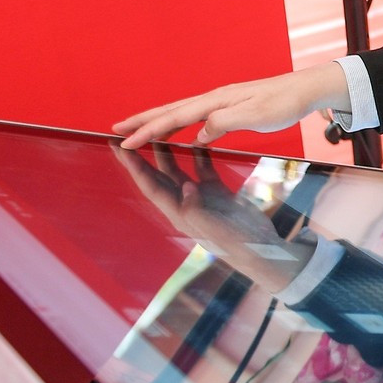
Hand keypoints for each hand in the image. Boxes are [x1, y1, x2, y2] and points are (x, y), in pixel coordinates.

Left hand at [112, 143, 313, 294]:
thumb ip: (196, 209)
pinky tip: (197, 141)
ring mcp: (201, 196)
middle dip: (139, 158)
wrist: (261, 249)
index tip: (121, 149)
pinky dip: (199, 154)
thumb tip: (187, 186)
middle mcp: (185, 202)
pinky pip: (203, 169)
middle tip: (125, 138)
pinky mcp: (217, 191)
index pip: (151, 186)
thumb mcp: (213, 229)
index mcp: (179, 213)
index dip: (135, 168)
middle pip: (157, 176)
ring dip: (166, 153)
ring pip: (177, 170)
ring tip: (156, 133)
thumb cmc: (237, 245)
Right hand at [114, 63, 349, 148]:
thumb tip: (199, 133)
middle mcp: (214, 99)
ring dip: (157, 122)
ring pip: (180, 113)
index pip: (174, 118)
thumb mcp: (257, 116)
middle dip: (142, 121)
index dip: (148, 131)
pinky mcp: (229, 108)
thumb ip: (225, 123)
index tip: (126, 141)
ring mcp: (221, 103)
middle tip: (115, 129)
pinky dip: (179, 125)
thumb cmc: (284, 102)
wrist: (305, 89)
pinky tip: (179, 133)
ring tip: (137, 130)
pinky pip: (195, 118)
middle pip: (170, 111)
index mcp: (216, 102)